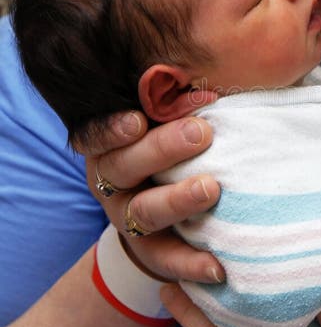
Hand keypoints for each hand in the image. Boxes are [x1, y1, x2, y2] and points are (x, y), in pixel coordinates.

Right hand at [79, 109, 224, 283]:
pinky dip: (191, 264)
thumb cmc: (171, 142)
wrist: (160, 208)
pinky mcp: (148, 251)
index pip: (97, 133)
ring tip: (211, 189)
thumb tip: (217, 59)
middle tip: (201, 132)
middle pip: (124, 166)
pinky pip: (166, 259)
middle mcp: (111, 180)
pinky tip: (217, 266)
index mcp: (110, 143)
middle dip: (161, 149)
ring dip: (178, 200)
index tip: (137, 118)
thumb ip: (176, 96)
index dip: (112, 128)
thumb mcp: (164, 117)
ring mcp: (126, 217)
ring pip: (144, 212)